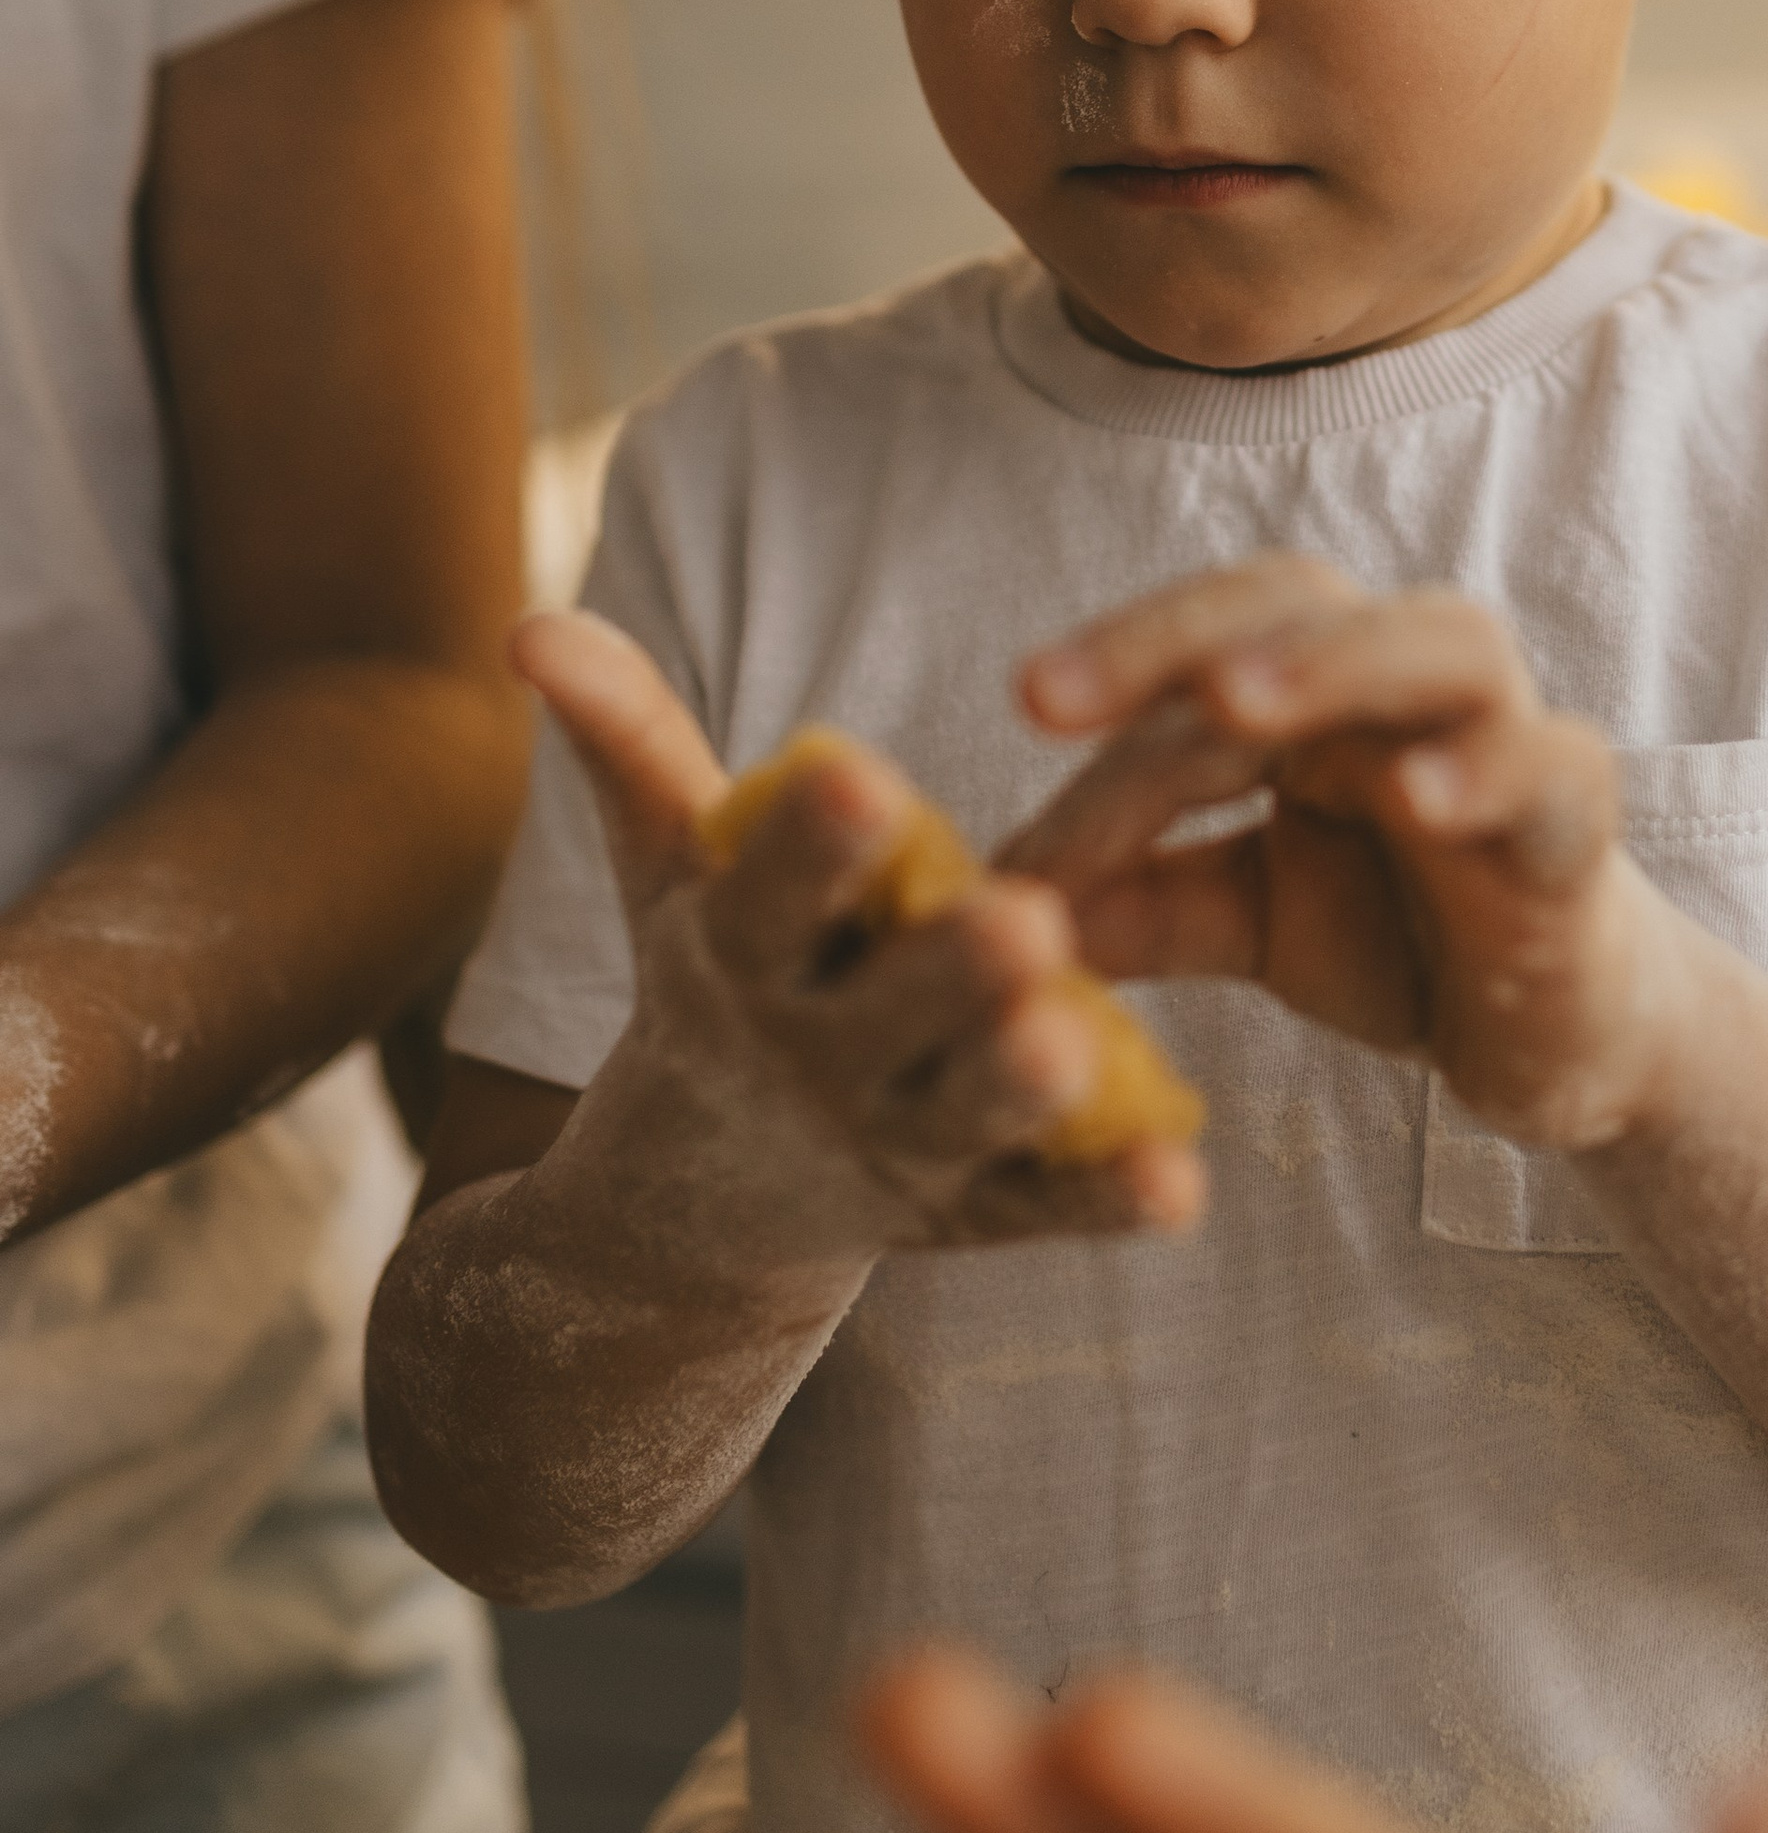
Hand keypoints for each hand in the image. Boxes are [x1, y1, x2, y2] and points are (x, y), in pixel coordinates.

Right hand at [520, 609, 1202, 1279]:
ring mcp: (895, 1144)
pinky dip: (1103, 1200)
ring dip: (1022, 1087)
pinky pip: (1043, 1206)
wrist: (685, 1210)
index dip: (810, 848)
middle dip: (945, 974)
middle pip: (885, 1016)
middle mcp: (814, 1056)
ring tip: (1077, 1043)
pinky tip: (1177, 1184)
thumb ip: (626, 739)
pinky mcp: (971, 1211)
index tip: (863, 787)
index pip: (769, 897)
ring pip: (968, 1115)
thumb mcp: (663, 866)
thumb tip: (525, 622)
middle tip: (1019, 919)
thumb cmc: (710, 971)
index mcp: (739, 959)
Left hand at [1009, 560, 1678, 1149]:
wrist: (1556, 1037)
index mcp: (1315, 688)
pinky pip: (1548, 767)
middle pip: (1301, 602)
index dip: (1112, 665)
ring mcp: (1505, 739)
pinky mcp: (1578, 824)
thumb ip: (1139, 897)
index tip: (1020, 705)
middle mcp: (1405, 684)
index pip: (1205, 636)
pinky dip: (1487, 767)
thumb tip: (995, 898)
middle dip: (1176, 636)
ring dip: (1333, 664)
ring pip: (1441, 646)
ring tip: (1232, 702)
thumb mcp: (1244, 920)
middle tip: (1062, 695)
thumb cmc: (1401, 940)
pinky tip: (1418, 797)